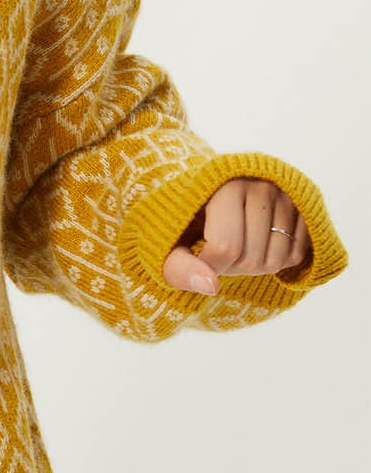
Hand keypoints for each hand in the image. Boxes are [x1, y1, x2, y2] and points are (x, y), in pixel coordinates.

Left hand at [162, 176, 312, 294]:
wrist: (210, 196)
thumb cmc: (186, 222)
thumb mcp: (169, 243)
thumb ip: (179, 267)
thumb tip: (211, 287)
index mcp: (224, 186)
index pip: (225, 247)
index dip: (210, 266)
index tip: (199, 256)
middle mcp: (261, 185)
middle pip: (251, 260)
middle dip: (230, 268)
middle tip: (218, 250)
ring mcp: (287, 196)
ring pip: (275, 261)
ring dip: (253, 268)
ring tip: (238, 245)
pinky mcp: (304, 208)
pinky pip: (296, 255)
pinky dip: (276, 261)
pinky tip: (259, 244)